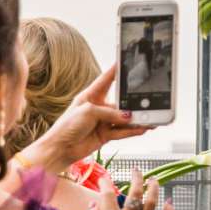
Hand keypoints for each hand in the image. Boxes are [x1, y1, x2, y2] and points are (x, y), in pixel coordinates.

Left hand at [19, 63, 151, 171]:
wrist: (60, 148)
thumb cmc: (66, 126)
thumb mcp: (88, 113)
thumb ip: (110, 113)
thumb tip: (128, 117)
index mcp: (91, 96)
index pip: (107, 79)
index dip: (116, 70)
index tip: (126, 60)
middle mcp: (99, 107)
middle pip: (120, 102)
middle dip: (133, 102)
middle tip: (147, 101)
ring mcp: (103, 121)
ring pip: (124, 119)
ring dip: (136, 119)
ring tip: (150, 118)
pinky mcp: (106, 134)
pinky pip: (123, 132)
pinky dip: (133, 131)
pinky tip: (142, 128)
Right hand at [96, 168, 173, 209]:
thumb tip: (93, 204)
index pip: (107, 195)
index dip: (105, 183)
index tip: (105, 178)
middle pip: (134, 192)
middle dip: (136, 178)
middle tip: (136, 171)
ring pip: (151, 201)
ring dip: (154, 188)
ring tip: (154, 181)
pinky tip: (170, 203)